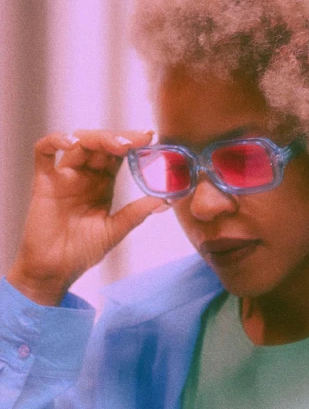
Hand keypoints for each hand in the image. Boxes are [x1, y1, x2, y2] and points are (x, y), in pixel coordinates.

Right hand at [7, 129, 168, 304]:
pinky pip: (43, 152)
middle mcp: (84, 175)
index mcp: (103, 183)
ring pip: (78, 143)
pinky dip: (55, 140)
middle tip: (138, 140)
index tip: (151, 137)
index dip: (133, 143)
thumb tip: (165, 201)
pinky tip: (72, 142)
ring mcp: (64, 176)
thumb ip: (136, 214)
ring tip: (117, 144)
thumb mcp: (115, 231)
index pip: (119, 154)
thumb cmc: (82, 251)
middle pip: (101, 144)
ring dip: (97, 138)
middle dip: (120, 138)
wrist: (55, 271)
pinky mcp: (44, 182)